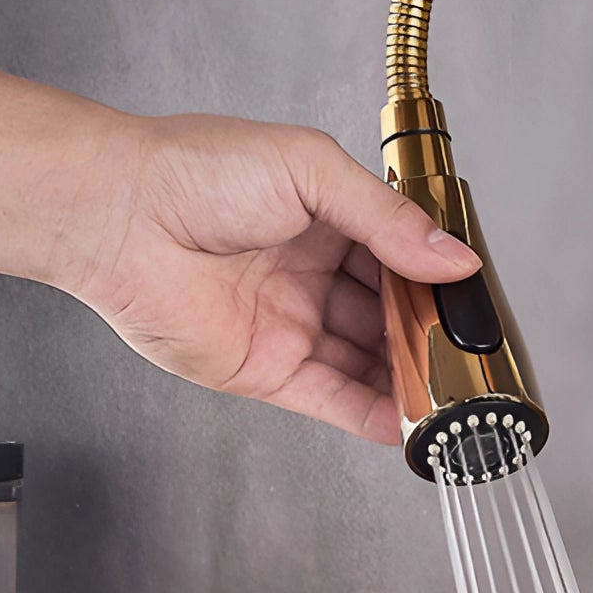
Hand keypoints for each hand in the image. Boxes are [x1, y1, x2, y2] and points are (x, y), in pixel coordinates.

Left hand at [68, 113, 479, 443]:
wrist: (118, 214)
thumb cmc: (197, 171)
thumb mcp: (311, 171)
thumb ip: (387, 218)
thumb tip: (454, 258)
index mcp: (328, 219)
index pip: (401, 257)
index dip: (437, 279)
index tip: (475, 300)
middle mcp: (311, 274)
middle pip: (390, 314)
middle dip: (430, 335)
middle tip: (471, 351)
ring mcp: (290, 324)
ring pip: (367, 361)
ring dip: (409, 379)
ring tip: (454, 394)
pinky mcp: (265, 370)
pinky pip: (331, 398)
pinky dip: (371, 413)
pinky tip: (409, 421)